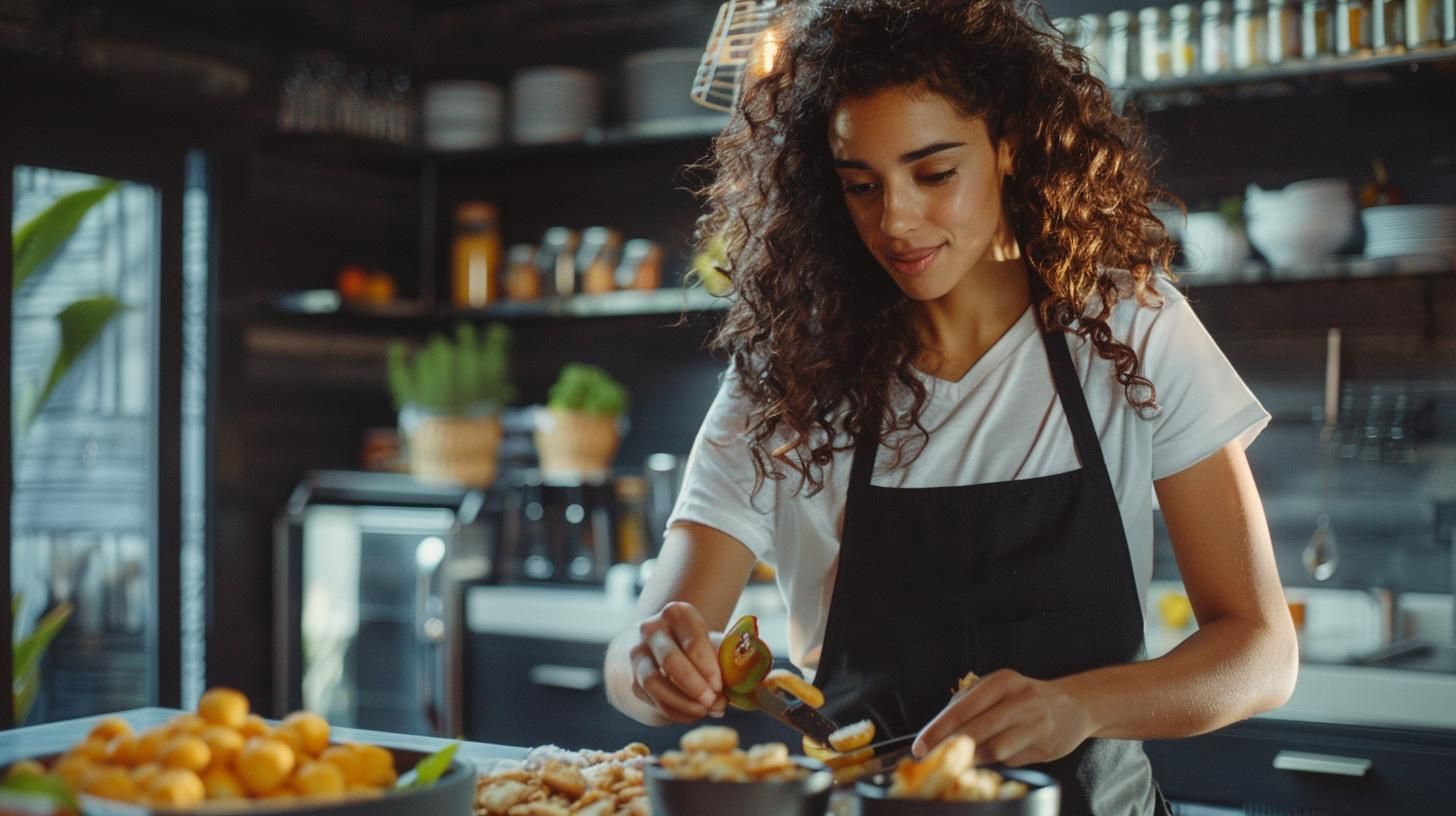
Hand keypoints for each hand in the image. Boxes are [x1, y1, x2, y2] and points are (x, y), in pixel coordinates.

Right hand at [627, 601, 726, 723]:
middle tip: (713, 702)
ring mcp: (639, 655)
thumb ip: (732, 660)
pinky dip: (674, 712)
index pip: (692, 641)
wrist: (666, 648)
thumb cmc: (700, 646)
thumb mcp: (716, 644)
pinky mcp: (634, 680)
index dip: (708, 667)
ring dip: (681, 702)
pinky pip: (652, 700)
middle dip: (693, 685)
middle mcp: (652, 630)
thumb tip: (749, 684)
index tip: (720, 686)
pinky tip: (693, 714)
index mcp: (677, 614)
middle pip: (670, 660)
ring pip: (653, 682)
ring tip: (703, 711)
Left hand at [912, 669, 1095, 766]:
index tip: (920, 746)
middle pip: (975, 730)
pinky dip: (997, 761)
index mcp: (1002, 681)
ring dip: (973, 758)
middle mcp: (1020, 700)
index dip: (937, 729)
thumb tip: (939, 726)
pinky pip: (1011, 759)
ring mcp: (1034, 724)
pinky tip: (993, 756)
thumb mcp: (999, 688)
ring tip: (960, 759)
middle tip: (931, 759)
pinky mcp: (1045, 746)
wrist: (1074, 706)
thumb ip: (971, 701)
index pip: (962, 708)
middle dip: (949, 747)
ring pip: (993, 749)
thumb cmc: (1026, 697)